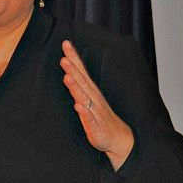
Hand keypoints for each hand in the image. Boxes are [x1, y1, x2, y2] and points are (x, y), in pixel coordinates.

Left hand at [60, 40, 133, 169]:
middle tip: (63, 56)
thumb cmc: (100, 119)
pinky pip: (89, 118)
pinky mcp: (95, 126)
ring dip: (76, 87)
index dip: (74, 58)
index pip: (81, 71)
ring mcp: (95, 111)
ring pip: (84, 97)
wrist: (118, 139)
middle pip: (82, 81)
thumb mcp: (87, 101)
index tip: (66, 43)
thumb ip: (78, 87)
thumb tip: (68, 72)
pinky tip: (77, 106)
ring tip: (67, 77)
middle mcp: (93, 99)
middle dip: (73, 68)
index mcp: (90, 91)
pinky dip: (84, 112)